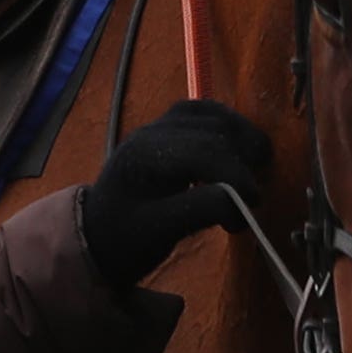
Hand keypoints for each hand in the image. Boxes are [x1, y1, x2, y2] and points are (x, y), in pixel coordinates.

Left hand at [77, 100, 274, 289]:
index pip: (204, 152)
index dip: (237, 176)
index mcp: (145, 155)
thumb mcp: (158, 233)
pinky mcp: (168, 127)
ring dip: (242, 140)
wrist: (98, 235)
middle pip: (213, 131)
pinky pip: (206, 113)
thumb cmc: (126, 239)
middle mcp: (153, 130)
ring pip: (213, 116)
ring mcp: (160, 124)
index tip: (252, 207)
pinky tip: (239, 150)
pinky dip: (229, 127)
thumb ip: (198, 211)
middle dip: (242, 163)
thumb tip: (241, 199)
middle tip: (252, 199)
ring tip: (253, 172)